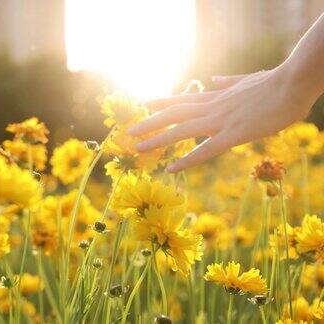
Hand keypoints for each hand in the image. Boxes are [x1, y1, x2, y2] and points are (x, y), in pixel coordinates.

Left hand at [128, 67, 314, 172]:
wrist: (293, 84)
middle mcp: (213, 108)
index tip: (142, 105)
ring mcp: (221, 121)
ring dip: (157, 139)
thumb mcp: (249, 79)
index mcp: (217, 97)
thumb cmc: (277, 82)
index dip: (161, 103)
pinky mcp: (234, 134)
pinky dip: (187, 159)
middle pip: (174, 114)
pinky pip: (205, 150)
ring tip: (137, 148)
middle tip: (129, 131)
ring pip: (182, 130)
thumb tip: (214, 79)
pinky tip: (171, 168)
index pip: (182, 100)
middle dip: (150, 123)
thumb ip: (229, 81)